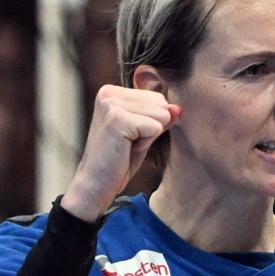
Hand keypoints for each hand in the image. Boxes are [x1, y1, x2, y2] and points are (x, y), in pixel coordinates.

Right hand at [61, 85, 180, 220]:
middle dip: (152, 127)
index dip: (151, 122)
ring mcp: (111, 104)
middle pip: (161, 103)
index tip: (129, 136)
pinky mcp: (117, 118)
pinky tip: (126, 149)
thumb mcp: (144, 134)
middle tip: (128, 143)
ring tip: (126, 146)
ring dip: (149, 136)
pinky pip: (155, 127)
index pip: (158, 98)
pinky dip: (146, 143)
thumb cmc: (119, 160)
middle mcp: (109, 93)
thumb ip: (160, 117)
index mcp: (112, 91)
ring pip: (161, 114)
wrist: (96, 184)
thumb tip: (178, 108)